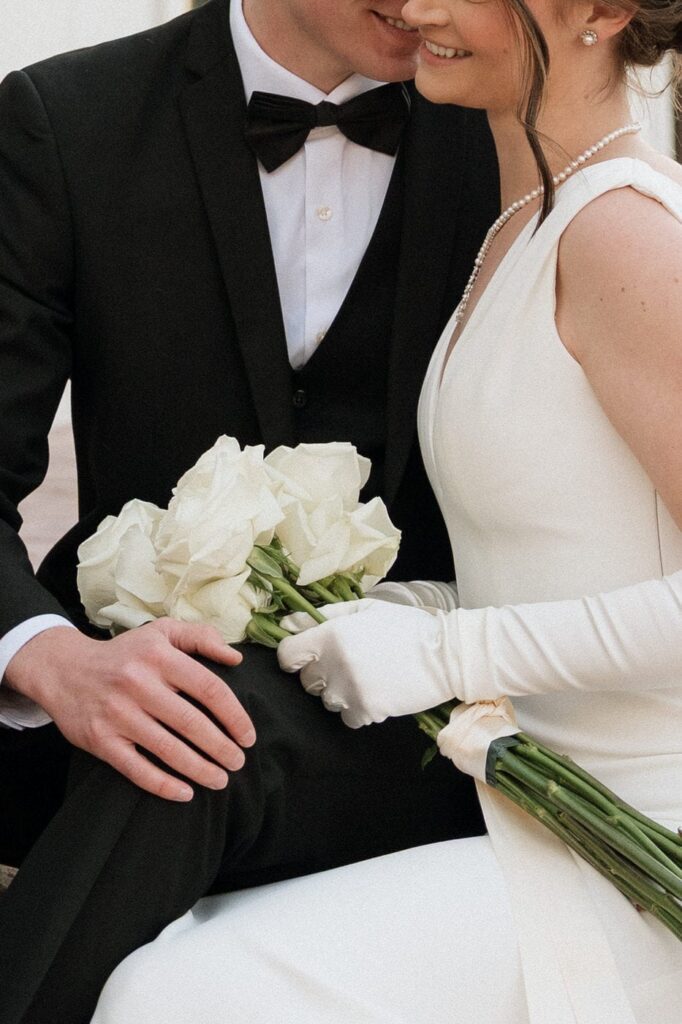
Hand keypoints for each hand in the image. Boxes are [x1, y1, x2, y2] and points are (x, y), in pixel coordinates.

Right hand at [5, 619, 255, 800]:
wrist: (64, 669)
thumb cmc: (125, 653)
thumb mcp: (161, 632)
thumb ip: (201, 637)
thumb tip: (236, 657)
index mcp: (159, 657)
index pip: (209, 688)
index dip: (234, 716)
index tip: (248, 736)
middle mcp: (138, 684)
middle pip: (192, 723)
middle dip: (222, 748)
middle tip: (238, 763)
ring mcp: (118, 714)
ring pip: (168, 749)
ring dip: (200, 769)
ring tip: (220, 780)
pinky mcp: (101, 740)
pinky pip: (137, 769)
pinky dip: (163, 785)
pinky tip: (185, 792)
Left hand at [277, 599, 459, 727]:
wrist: (445, 655)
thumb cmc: (405, 626)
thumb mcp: (365, 609)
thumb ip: (323, 615)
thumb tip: (288, 623)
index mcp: (331, 635)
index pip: (287, 655)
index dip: (293, 657)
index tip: (305, 658)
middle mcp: (335, 664)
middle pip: (306, 680)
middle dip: (320, 674)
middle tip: (347, 664)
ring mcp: (350, 690)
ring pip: (325, 700)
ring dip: (339, 692)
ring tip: (365, 678)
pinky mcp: (367, 711)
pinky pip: (347, 717)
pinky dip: (358, 709)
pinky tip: (376, 693)